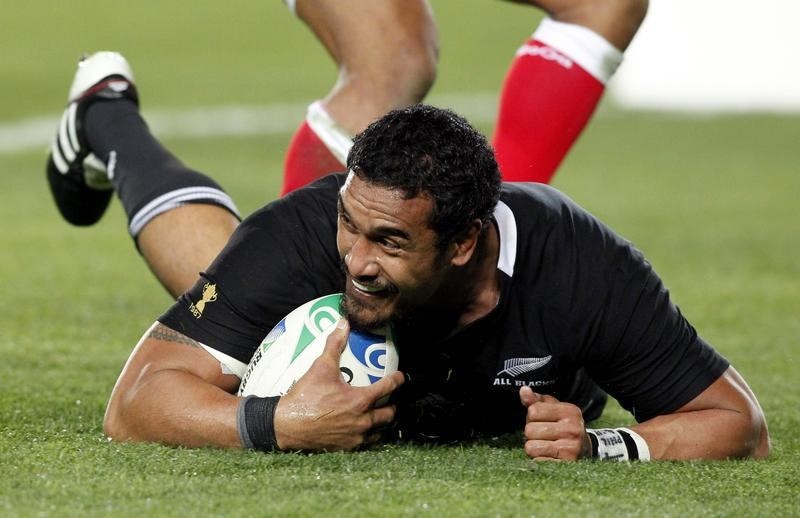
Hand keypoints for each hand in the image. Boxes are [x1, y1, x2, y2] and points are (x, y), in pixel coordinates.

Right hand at [273, 319, 404, 450]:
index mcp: (360, 401)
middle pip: (389, 415)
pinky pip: (364, 443)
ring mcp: (355, 437)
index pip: (388, 388)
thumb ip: (334, 344)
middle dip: (392, 406)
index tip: (401, 376)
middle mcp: (362, 421)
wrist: (287, 425)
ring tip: (378, 415)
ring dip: (381, 423)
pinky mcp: (346, 447)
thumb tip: (343, 324)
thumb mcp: (321, 367)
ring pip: (379, 432)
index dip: (397, 380)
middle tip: (389, 399)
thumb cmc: (306, 396)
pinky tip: (361, 429)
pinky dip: (366, 435)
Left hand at [519, 386, 587, 460]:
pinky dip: (539, 459)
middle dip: (532, 433)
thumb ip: (537, 400)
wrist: (585, 449)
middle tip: (544, 435)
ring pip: (531, 447)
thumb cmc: (563, 425)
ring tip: (546, 445)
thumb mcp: (554, 409)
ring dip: (534, 448)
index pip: (533, 411)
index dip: (532, 417)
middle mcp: (572, 429)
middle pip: (530, 430)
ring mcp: (570, 448)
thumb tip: (524, 390)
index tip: (542, 420)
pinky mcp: (565, 465)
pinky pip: (537, 461)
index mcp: (569, 411)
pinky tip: (549, 456)